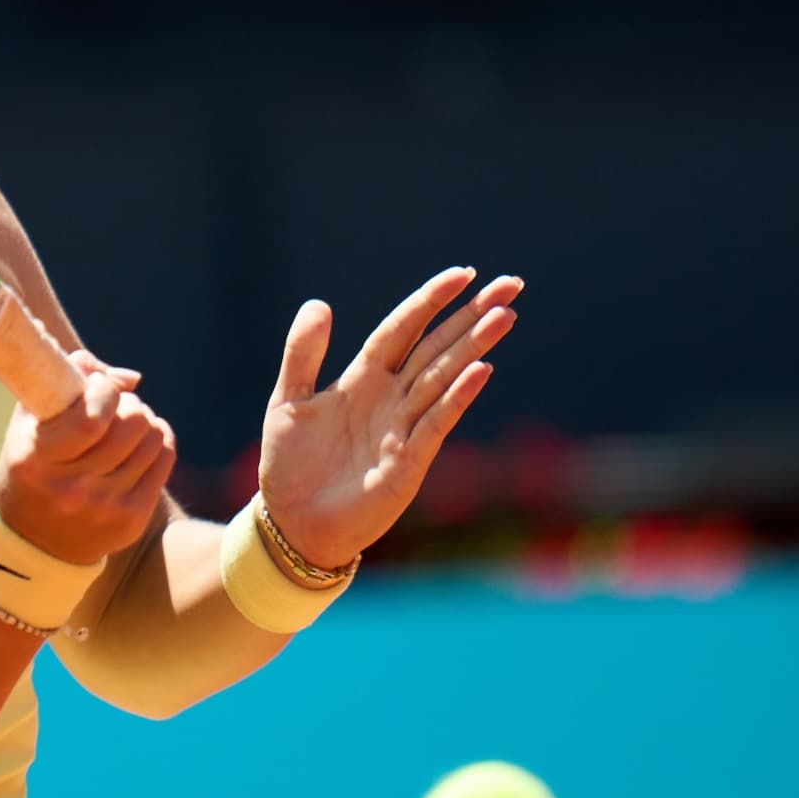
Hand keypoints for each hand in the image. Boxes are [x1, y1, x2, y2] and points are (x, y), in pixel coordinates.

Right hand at [0, 350, 176, 564]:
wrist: (34, 540)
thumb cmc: (32, 465)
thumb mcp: (29, 421)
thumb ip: (68, 381)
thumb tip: (131, 379)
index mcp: (38, 461)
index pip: (92, 418)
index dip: (104, 390)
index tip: (96, 387)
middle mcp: (72, 489)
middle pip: (132, 424)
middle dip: (128, 403)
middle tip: (114, 406)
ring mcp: (105, 508)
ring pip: (153, 438)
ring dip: (144, 419)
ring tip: (126, 423)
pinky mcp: (132, 519)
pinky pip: (165, 458)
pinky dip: (158, 439)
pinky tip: (140, 440)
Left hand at [257, 268, 522, 567]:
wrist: (292, 523)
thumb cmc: (290, 464)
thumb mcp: (287, 401)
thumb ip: (302, 354)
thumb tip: (319, 303)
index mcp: (362, 379)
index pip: (403, 329)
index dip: (430, 301)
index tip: (463, 274)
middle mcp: (390, 398)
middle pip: (436, 346)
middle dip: (471, 315)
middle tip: (511, 283)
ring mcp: (404, 427)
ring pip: (444, 377)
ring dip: (472, 346)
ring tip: (503, 315)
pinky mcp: (409, 462)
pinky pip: (436, 421)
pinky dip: (457, 396)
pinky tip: (480, 369)